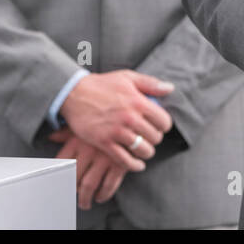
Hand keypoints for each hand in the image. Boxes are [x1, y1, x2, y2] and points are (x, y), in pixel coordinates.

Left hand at [48, 128, 127, 208]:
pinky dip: (104, 195)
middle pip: (73, 177)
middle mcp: (88, 149)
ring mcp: (104, 158)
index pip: (60, 162)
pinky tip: (100, 197)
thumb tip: (51, 136)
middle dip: (72, 190)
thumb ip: (67, 132)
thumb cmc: (105, 121)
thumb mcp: (85, 123)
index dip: (58, 175)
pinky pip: (109, 185)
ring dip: (85, 198)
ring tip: (85, 203)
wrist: (133, 118)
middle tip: (74, 196)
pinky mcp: (120, 164)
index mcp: (76, 139)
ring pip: (89, 185)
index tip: (59, 184)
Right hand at [59, 70, 173, 170]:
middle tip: (149, 137)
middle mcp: (130, 117)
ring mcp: (117, 131)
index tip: (159, 126)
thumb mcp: (127, 77)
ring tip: (144, 149)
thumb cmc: (102, 84)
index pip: (164, 121)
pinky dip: (134, 165)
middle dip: (154, 139)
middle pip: (155, 137)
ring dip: (146, 152)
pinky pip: (125, 160)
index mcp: (138, 101)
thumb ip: (150, 83)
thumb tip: (170, 89)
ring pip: (143, 150)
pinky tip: (137, 164)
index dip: (164, 125)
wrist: (74, 93)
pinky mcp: (104, 142)